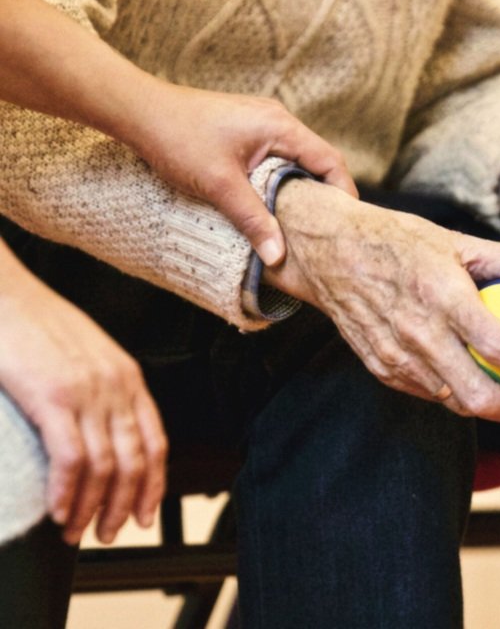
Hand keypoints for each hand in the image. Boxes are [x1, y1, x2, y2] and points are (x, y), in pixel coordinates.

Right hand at [0, 244, 166, 544]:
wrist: (8, 295)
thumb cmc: (41, 324)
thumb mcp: (90, 355)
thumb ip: (103, 390)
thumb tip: (102, 431)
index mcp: (129, 378)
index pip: (156, 442)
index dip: (154, 484)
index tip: (145, 514)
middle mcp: (117, 387)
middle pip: (135, 461)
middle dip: (125, 506)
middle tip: (111, 533)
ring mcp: (88, 392)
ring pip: (105, 466)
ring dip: (94, 508)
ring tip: (78, 532)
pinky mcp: (53, 397)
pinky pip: (71, 458)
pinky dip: (67, 493)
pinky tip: (59, 511)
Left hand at [119, 81, 357, 265]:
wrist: (139, 111)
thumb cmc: (178, 138)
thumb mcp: (220, 185)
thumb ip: (253, 220)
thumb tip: (278, 257)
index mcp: (280, 126)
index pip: (329, 160)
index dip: (343, 192)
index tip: (346, 223)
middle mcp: (277, 120)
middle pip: (317, 160)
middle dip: (324, 195)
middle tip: (327, 229)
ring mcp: (261, 124)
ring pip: (296, 161)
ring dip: (301, 189)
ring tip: (302, 223)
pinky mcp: (246, 131)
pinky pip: (277, 158)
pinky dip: (281, 181)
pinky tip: (273, 204)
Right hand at [263, 179, 499, 422]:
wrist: (330, 251)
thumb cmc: (397, 240)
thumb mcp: (458, 240)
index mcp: (443, 297)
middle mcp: (418, 333)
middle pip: (478, 397)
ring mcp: (395, 356)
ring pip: (453, 402)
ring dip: (488, 405)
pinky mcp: (379, 367)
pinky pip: (426, 392)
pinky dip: (453, 391)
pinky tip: (467, 375)